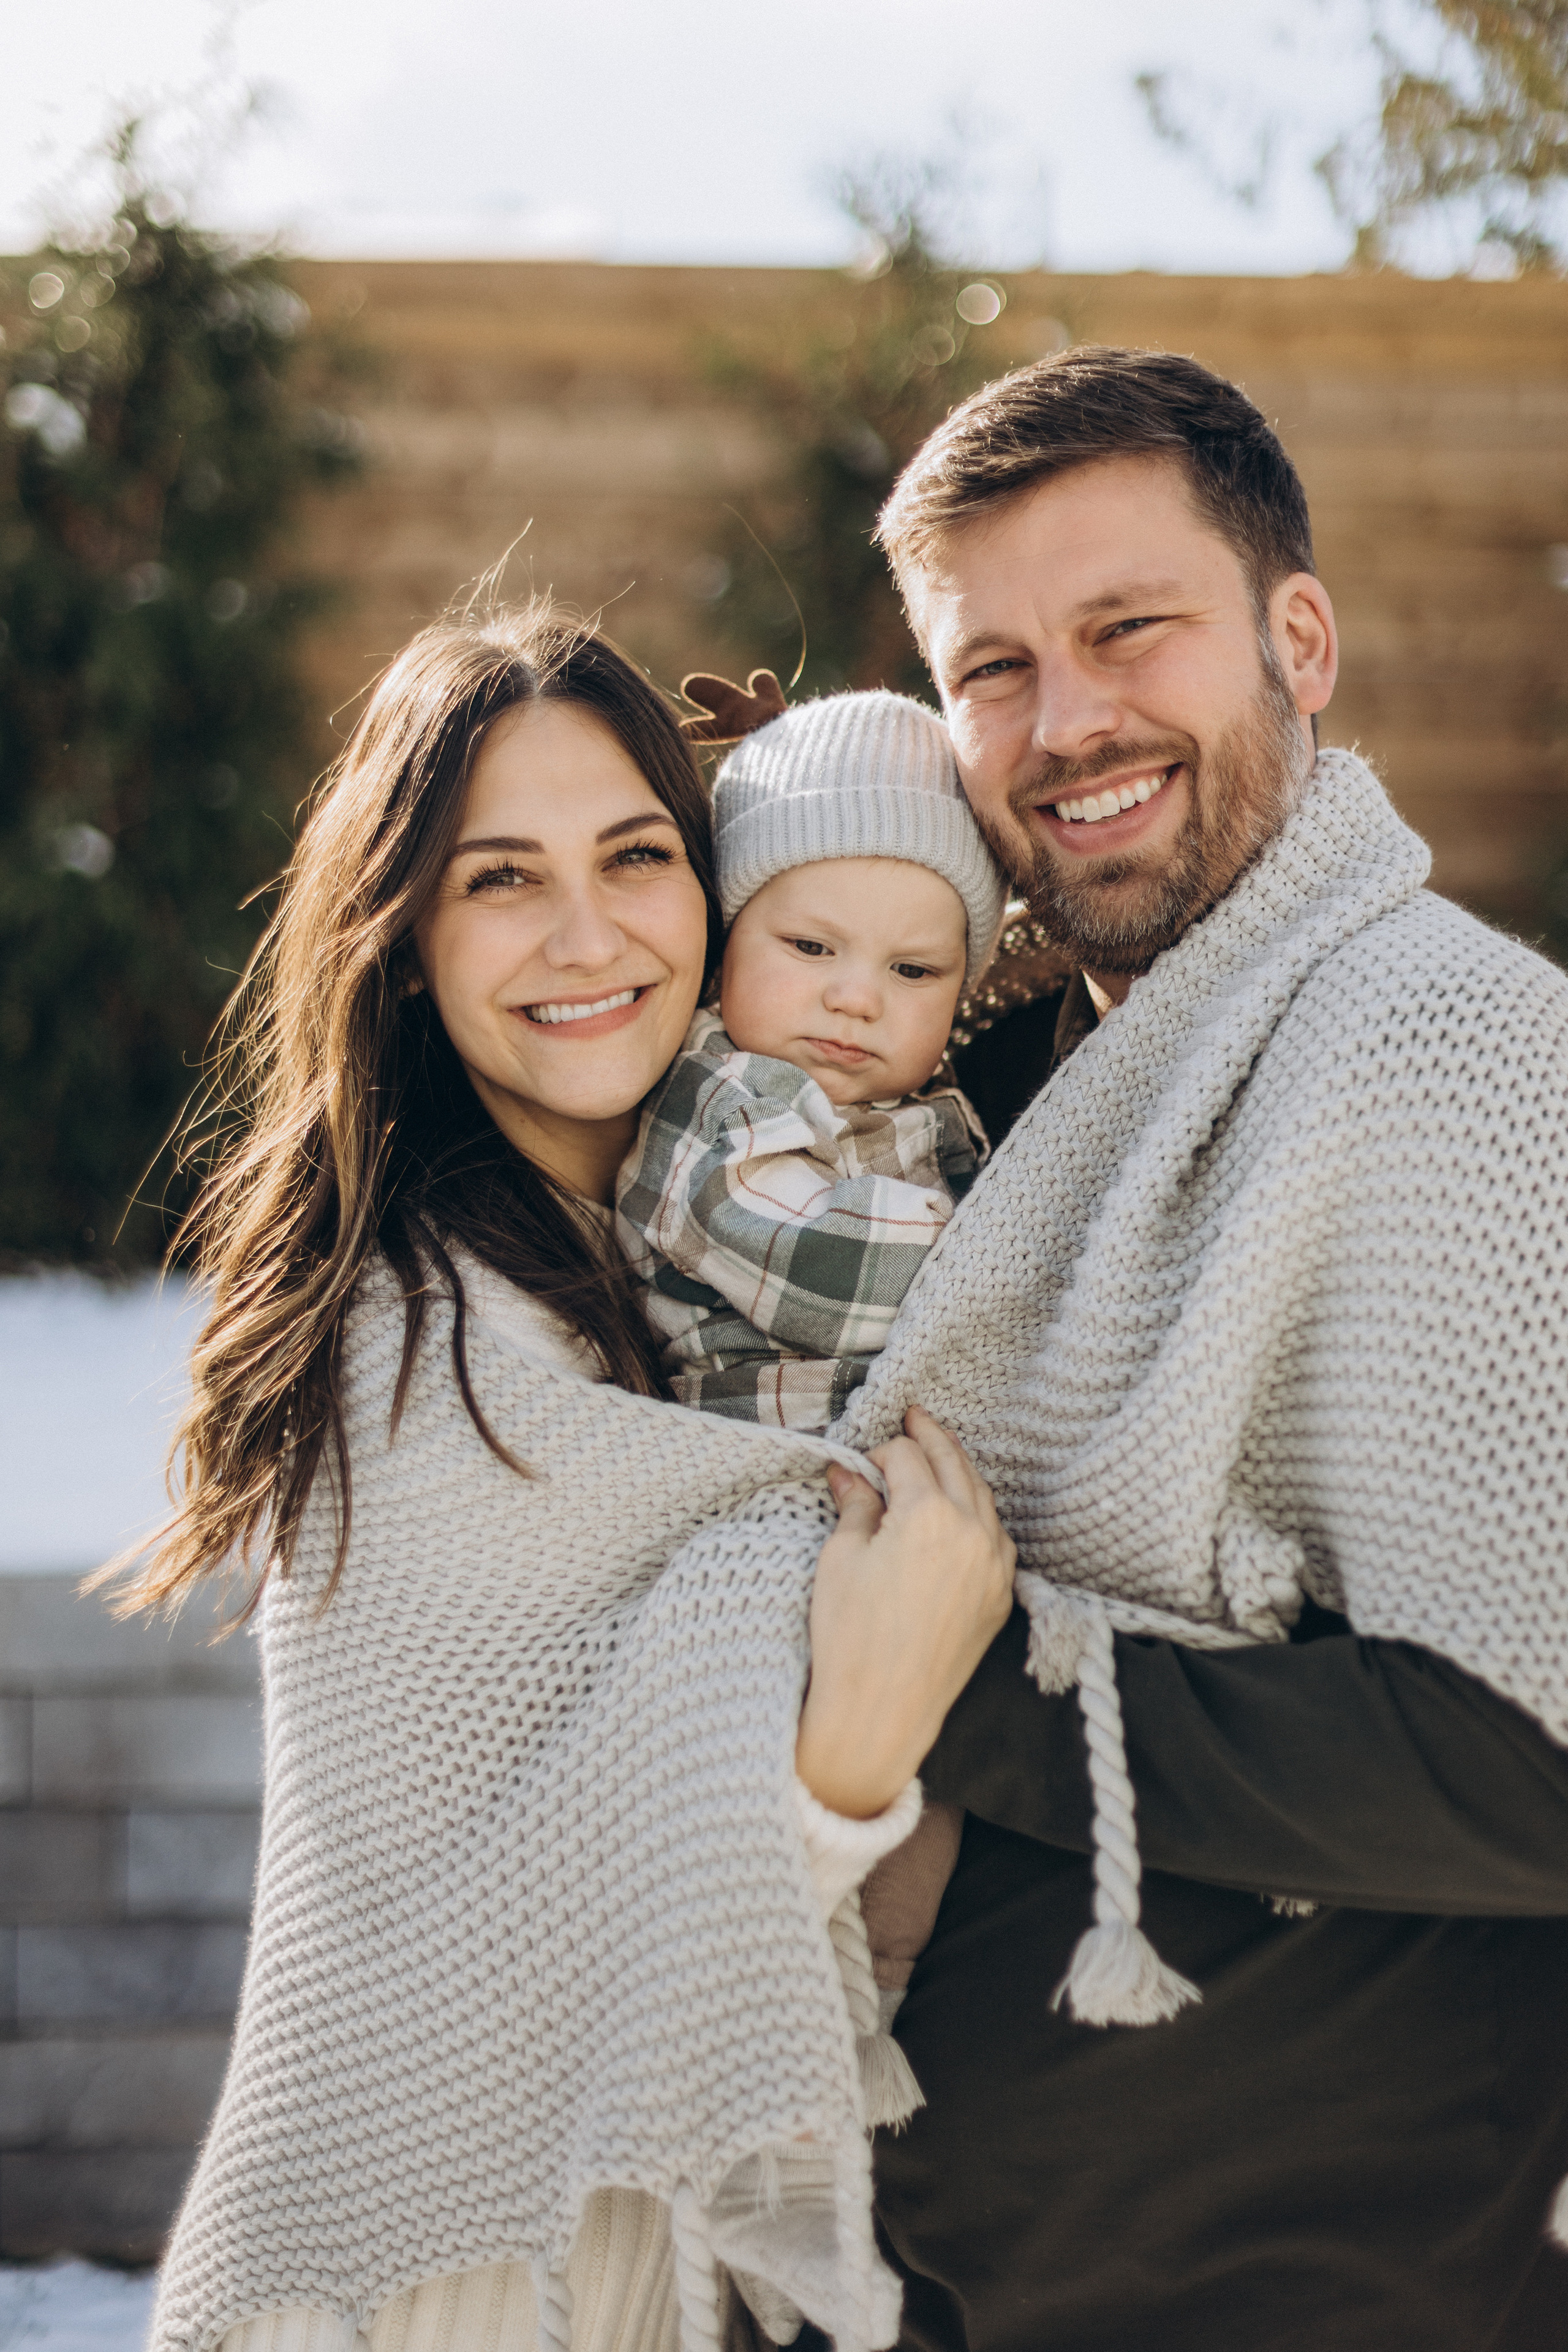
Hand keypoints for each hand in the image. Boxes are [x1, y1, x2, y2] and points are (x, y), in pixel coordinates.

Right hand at [795, 1405, 1015, 1818]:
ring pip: (982, 1497)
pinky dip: (977, 1513)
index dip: (880, 1451)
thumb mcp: (840, 1559)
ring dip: (959, 1471)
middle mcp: (972, 1532)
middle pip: (954, 1464)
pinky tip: (959, 1510)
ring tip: (938, 1455)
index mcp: (928, 1514)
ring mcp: (994, 1566)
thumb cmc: (850, 1638)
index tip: (862, 1461)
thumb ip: (855, 1506)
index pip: (906, 1457)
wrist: (880, 1713)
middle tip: (916, 1418)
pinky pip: (995, 1537)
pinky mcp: (999, 1597)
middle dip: (932, 1438)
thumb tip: (850, 1474)